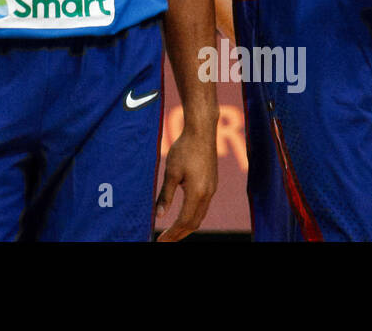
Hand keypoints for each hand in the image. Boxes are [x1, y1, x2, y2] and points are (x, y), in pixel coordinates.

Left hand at [156, 126, 216, 240]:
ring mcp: (212, 189)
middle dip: (179, 234)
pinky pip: (203, 207)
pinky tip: (182, 216)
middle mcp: (208, 194)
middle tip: (164, 241)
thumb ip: (165, 196)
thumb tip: (159, 216)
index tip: (159, 240)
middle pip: (194, 223)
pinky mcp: (212, 184)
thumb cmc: (184, 149)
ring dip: (186, 227)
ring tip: (172, 233)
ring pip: (200, 216)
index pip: (184, 221)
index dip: (171, 233)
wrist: (202, 131)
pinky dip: (192, 216)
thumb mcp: (171, 172)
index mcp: (197, 193)